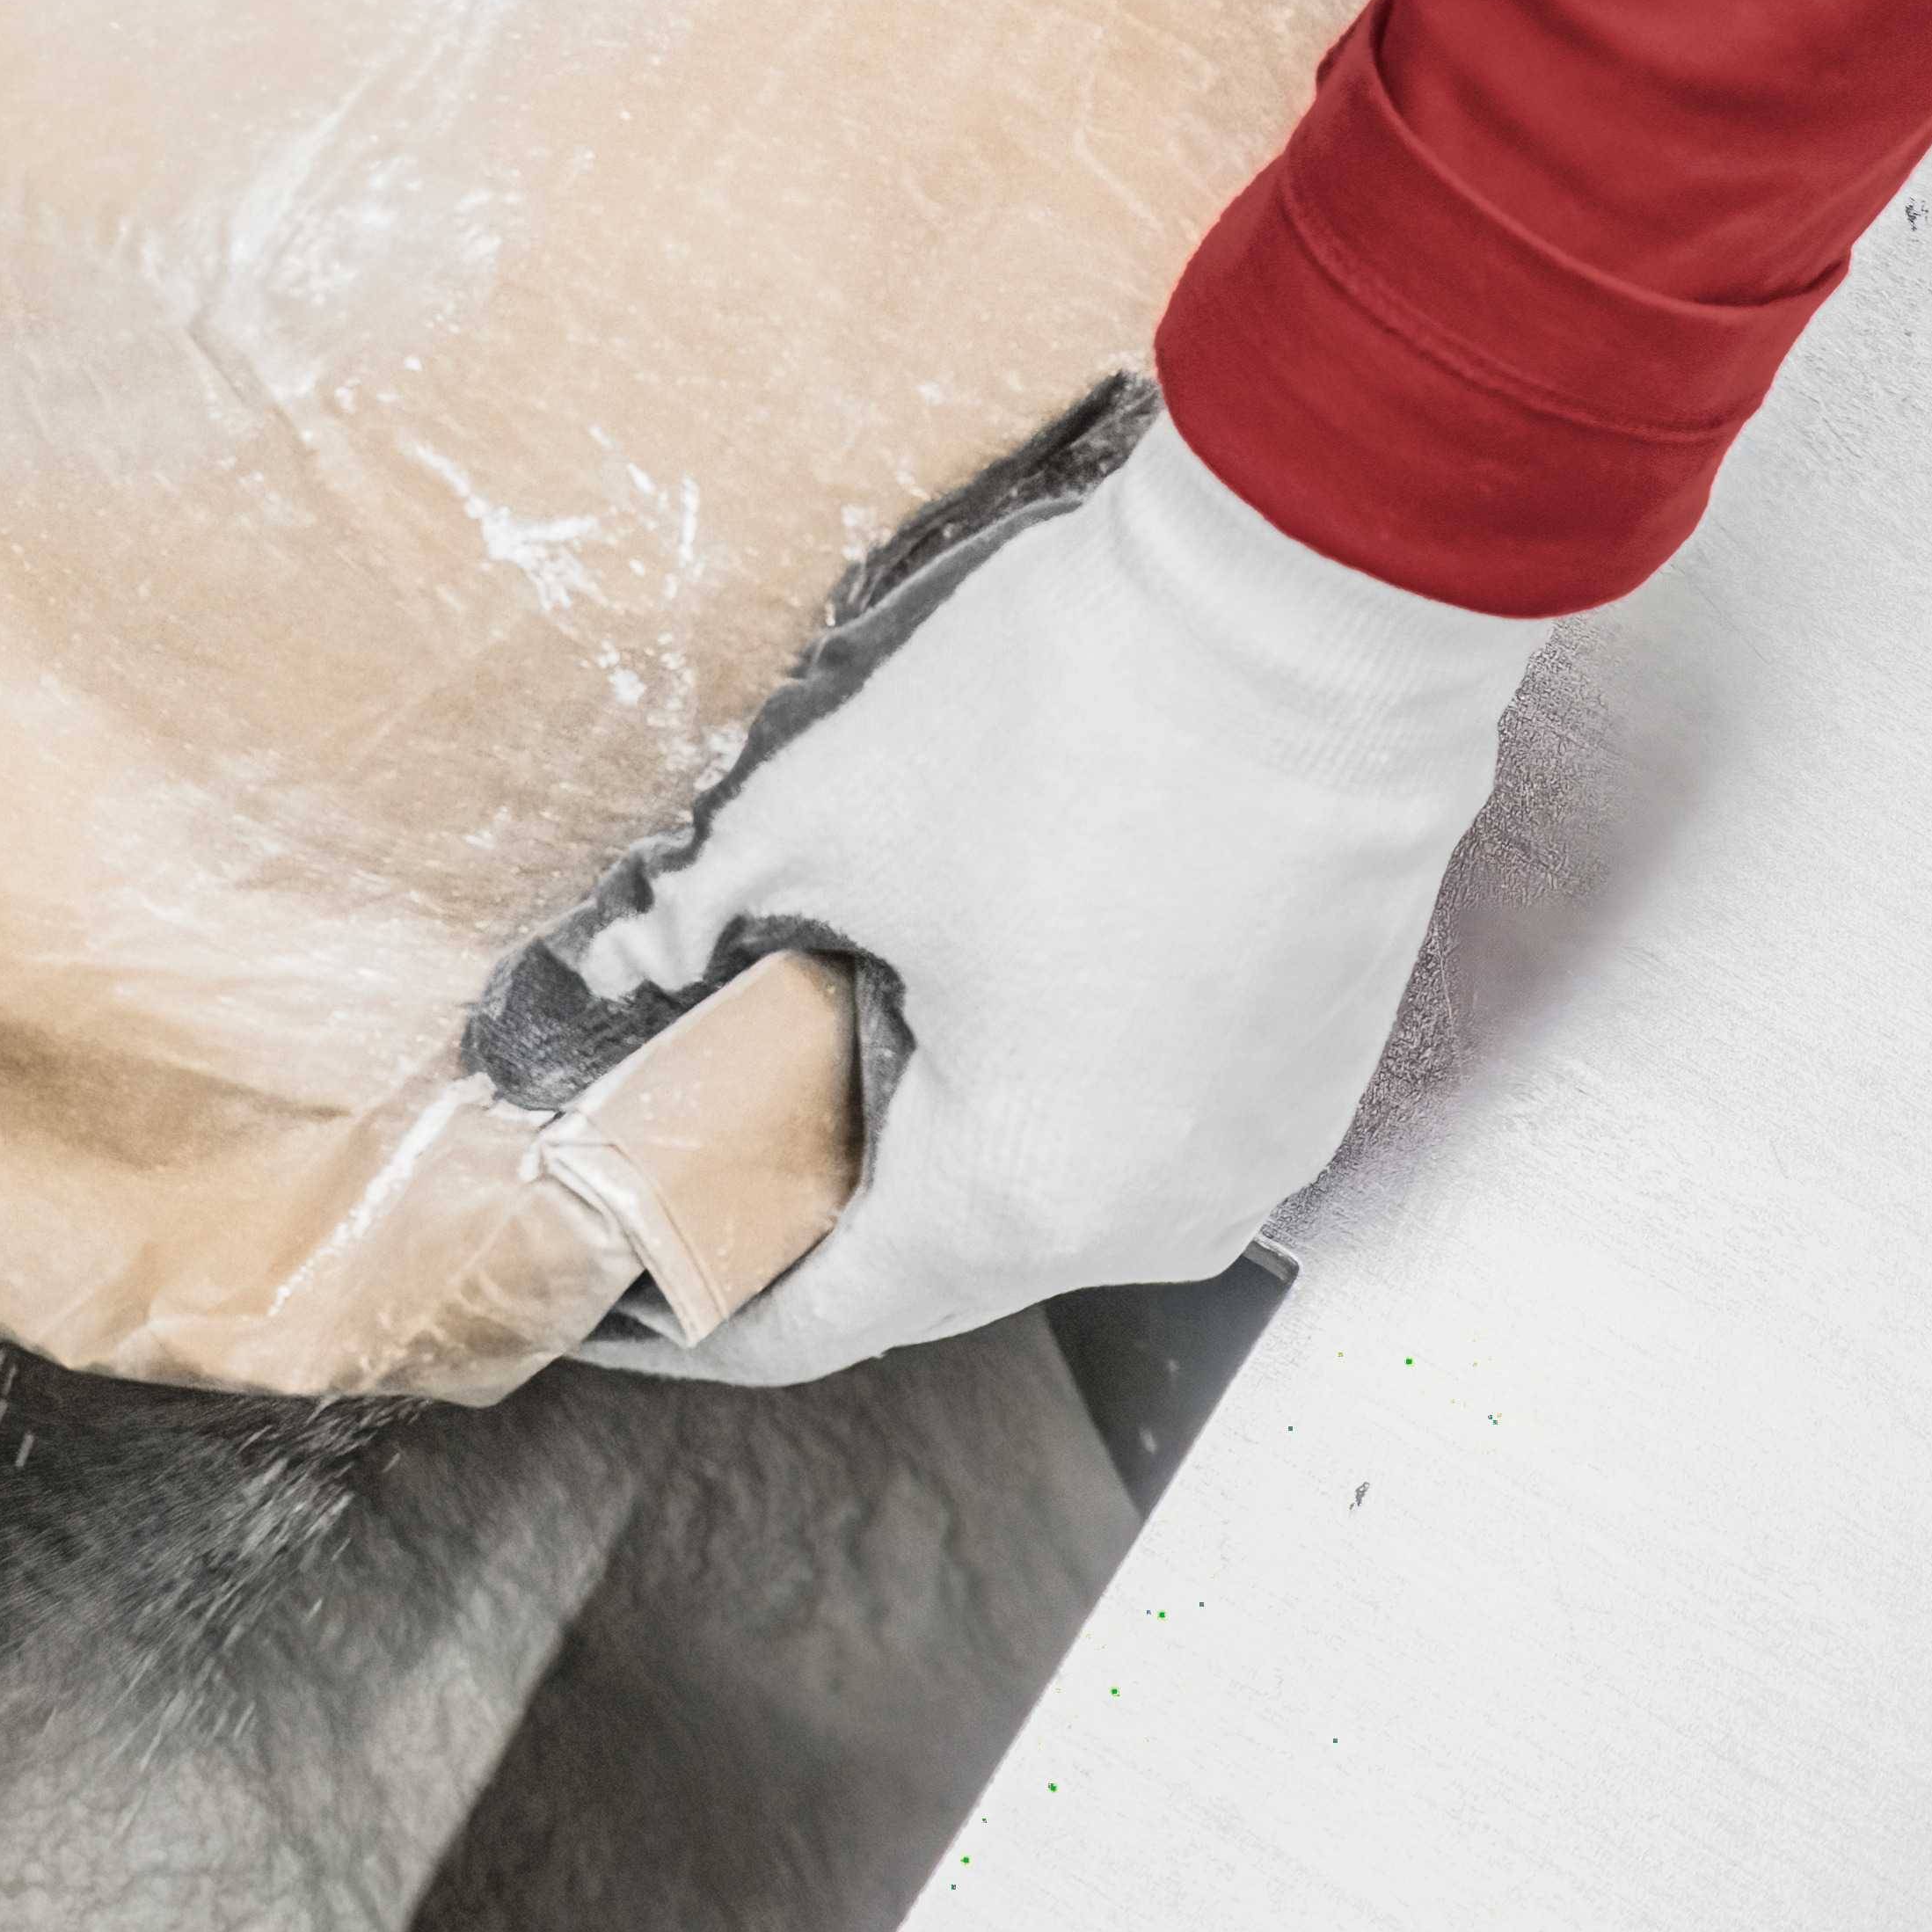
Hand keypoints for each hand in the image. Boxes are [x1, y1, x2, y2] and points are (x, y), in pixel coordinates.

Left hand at [554, 410, 1543, 1385]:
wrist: (1310, 617)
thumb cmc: (1073, 719)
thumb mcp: (821, 820)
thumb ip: (698, 918)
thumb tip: (626, 960)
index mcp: (1024, 1194)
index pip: (826, 1315)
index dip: (705, 1308)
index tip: (622, 1290)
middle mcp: (1155, 1216)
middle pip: (937, 1262)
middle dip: (807, 1208)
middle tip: (694, 1139)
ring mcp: (1251, 1155)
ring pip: (1043, 1199)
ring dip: (925, 1147)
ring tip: (807, 1061)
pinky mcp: (1305, 1078)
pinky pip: (1135, 1137)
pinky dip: (1037, 1102)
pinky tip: (954, 1016)